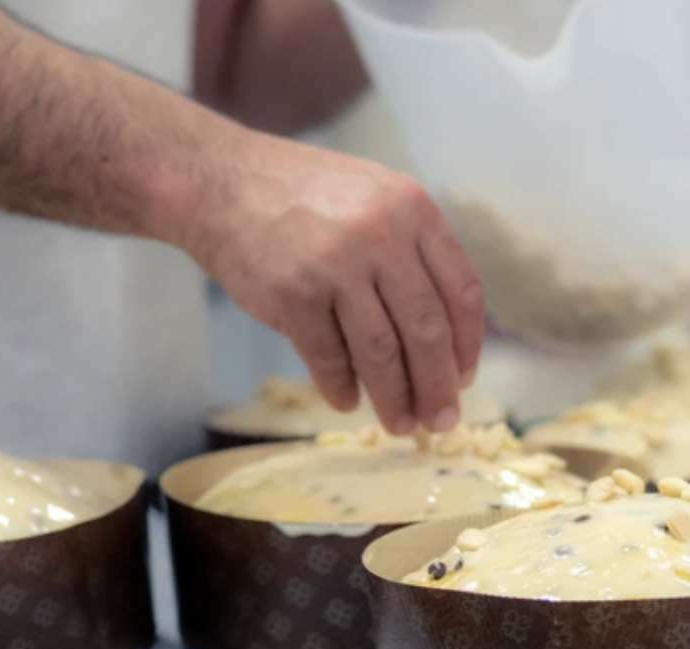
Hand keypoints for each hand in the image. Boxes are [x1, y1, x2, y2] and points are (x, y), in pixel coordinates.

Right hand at [187, 137, 483, 433]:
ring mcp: (336, 265)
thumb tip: (445, 339)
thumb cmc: (304, 197)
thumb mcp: (375, 199)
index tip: (464, 378)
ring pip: (381, 351)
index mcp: (413, 210)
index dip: (468, 344)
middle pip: (426, 329)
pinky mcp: (293, 295)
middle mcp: (381, 235)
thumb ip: (413, 251)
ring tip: (400, 425)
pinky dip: (340, 386)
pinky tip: (346, 401)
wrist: (222, 182)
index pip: (461, 291)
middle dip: (437, 385)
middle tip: (441, 422)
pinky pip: (328, 356)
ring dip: (394, 398)